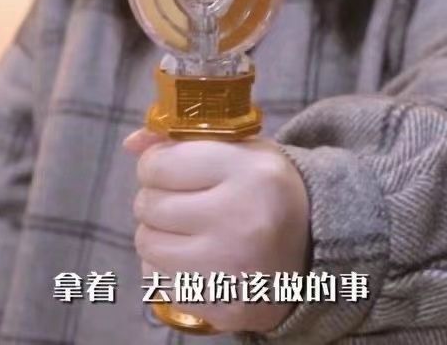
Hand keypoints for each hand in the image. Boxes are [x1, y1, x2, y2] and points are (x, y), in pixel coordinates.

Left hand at [124, 129, 310, 332]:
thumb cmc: (265, 190)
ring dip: (159, 233)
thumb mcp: (238, 150)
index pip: (159, 165)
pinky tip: (196, 257)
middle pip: (148, 205)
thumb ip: (182, 140)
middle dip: (157, 199)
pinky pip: (160, 281)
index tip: (170, 169)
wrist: (315, 248)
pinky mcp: (223, 306)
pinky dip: (168, 267)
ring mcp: (232, 270)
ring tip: (188, 228)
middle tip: (182, 200)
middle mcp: (241, 221)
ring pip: (147, 244)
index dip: (155, 165)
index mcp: (249, 172)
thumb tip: (131, 143)